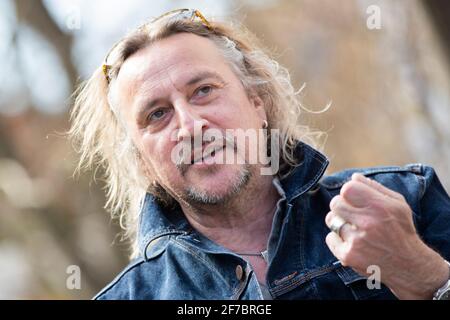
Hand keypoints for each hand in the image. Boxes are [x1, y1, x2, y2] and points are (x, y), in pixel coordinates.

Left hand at [325, 173, 448, 298]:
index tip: (354, 198)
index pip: (348, 189)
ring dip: (338, 222)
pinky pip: (329, 238)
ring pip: (331, 220)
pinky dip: (337, 239)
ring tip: (353, 227)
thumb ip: (375, 188)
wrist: (409, 265)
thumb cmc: (401, 230)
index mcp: (380, 207)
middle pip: (335, 203)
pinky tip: (352, 242)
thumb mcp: (398, 204)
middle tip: (352, 213)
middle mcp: (368, 223)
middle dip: (342, 206)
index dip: (348, 192)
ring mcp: (357, 241)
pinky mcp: (349, 255)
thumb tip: (354, 177)